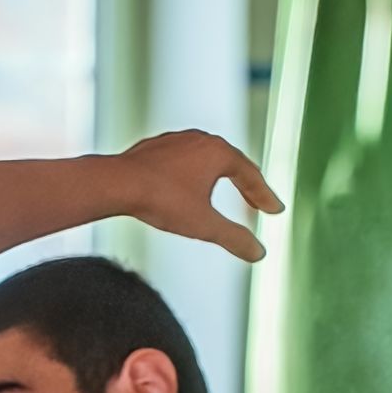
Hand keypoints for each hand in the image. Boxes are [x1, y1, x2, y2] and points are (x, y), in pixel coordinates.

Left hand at [112, 130, 283, 261]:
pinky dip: (195, 171)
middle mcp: (200, 138)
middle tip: (258, 201)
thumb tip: (260, 254)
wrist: (116, 183)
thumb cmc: (161, 201)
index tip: (275, 211)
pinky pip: (183, 158)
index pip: (251, 176)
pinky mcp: (154, 146)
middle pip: (232, 162)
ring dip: (221, 173)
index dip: (264, 196)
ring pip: (206, 157)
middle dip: (246, 184)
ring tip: (229, 186)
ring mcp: (176, 139)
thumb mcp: (203, 225)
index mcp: (219, 152)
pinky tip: (189, 181)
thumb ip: (234, 238)